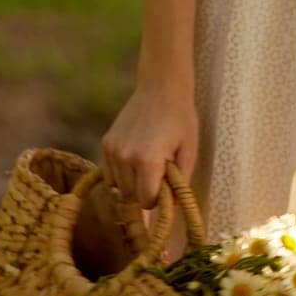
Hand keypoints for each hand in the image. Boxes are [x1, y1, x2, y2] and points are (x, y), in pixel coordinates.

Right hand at [101, 81, 198, 208]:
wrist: (161, 86)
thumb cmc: (180, 117)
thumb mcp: (189, 150)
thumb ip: (181, 184)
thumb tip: (172, 210)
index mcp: (147, 161)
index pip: (147, 201)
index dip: (159, 200)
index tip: (166, 188)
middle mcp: (125, 157)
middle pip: (131, 197)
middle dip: (145, 192)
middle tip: (159, 174)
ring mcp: (112, 150)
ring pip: (118, 188)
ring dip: (132, 185)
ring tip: (147, 165)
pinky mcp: (105, 143)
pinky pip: (109, 174)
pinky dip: (120, 175)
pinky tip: (134, 161)